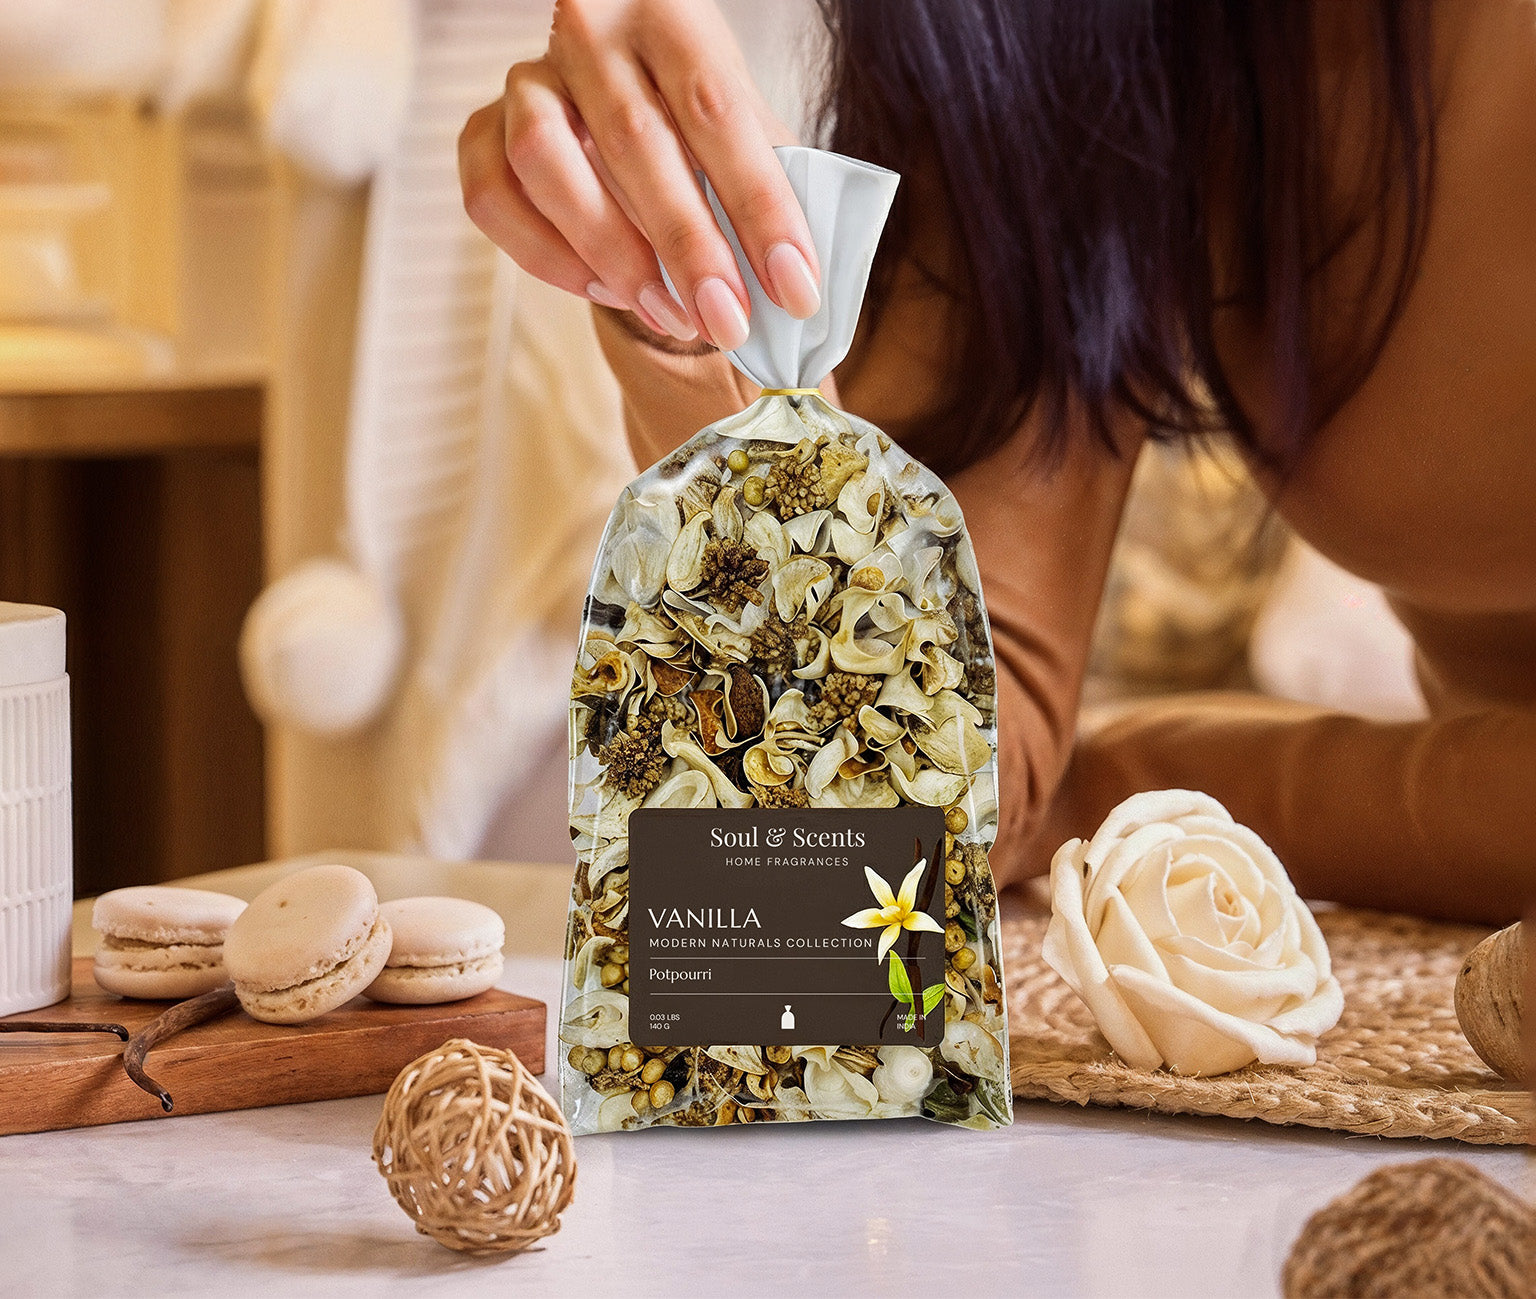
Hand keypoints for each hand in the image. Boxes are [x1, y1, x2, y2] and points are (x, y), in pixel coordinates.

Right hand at [458, 0, 821, 349]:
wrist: (632, 98)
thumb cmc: (700, 123)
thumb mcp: (745, 132)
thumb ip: (764, 187)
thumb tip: (792, 285)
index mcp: (670, 14)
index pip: (716, 111)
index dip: (759, 207)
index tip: (794, 287)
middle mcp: (589, 30)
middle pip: (635, 143)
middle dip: (689, 250)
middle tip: (728, 322)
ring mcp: (527, 77)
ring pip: (545, 163)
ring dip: (612, 254)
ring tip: (670, 314)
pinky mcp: (483, 128)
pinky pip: (493, 197)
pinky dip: (549, 256)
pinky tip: (606, 290)